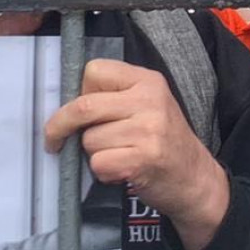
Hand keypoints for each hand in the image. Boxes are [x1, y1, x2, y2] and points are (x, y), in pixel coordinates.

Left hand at [44, 57, 228, 249]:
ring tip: (118, 155)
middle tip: (54, 139)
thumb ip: (114, 98)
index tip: (79, 110)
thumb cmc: (163, 142)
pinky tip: (122, 171)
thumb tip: (64, 105)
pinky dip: (103, 173)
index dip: (80, 92)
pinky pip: (99, 164)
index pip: (94, 71)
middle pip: (83, 106)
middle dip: (61, 126)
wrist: (195, 178)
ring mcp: (148, 130)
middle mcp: (149, 100)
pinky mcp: (143, 159)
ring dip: (94, 154)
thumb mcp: (147, 106)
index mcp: (147, 80)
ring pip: (89, 140)